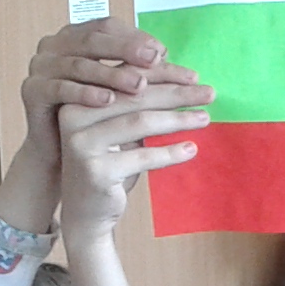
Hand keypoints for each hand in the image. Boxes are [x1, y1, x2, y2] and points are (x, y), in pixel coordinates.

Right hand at [23, 21, 197, 158]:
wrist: (61, 157)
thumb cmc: (96, 122)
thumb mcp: (119, 93)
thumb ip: (136, 71)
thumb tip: (165, 53)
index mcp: (76, 38)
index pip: (107, 28)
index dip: (135, 37)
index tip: (162, 52)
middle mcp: (54, 47)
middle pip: (94, 41)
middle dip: (127, 50)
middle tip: (155, 60)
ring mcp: (40, 67)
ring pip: (79, 65)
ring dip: (111, 74)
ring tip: (139, 86)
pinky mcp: (32, 91)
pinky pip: (60, 89)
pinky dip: (85, 94)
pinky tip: (107, 101)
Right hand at [52, 76, 214, 249]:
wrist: (87, 211)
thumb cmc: (111, 163)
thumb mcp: (122, 129)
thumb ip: (141, 104)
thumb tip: (185, 79)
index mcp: (81, 96)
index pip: (128, 76)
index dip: (164, 74)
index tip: (195, 76)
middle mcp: (74, 115)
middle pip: (136, 97)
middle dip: (177, 94)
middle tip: (209, 93)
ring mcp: (83, 143)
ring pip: (139, 123)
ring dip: (177, 120)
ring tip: (205, 118)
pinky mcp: (96, 171)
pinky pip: (141, 157)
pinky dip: (169, 152)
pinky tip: (191, 149)